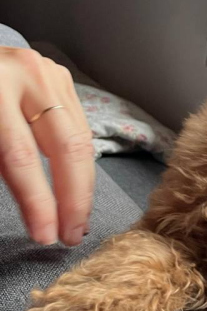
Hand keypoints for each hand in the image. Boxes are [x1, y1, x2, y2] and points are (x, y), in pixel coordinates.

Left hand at [0, 47, 93, 245]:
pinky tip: (76, 191)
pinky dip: (79, 164)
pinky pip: (79, 129)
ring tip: (77, 222)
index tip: (44, 236)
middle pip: (65, 147)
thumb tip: (33, 210)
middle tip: (71, 236)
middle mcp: (28, 75)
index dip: (37, 202)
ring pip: (81, 140)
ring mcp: (49, 73)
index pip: (21, 157)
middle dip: (72, 199)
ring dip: (82, 187)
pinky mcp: (61, 79)